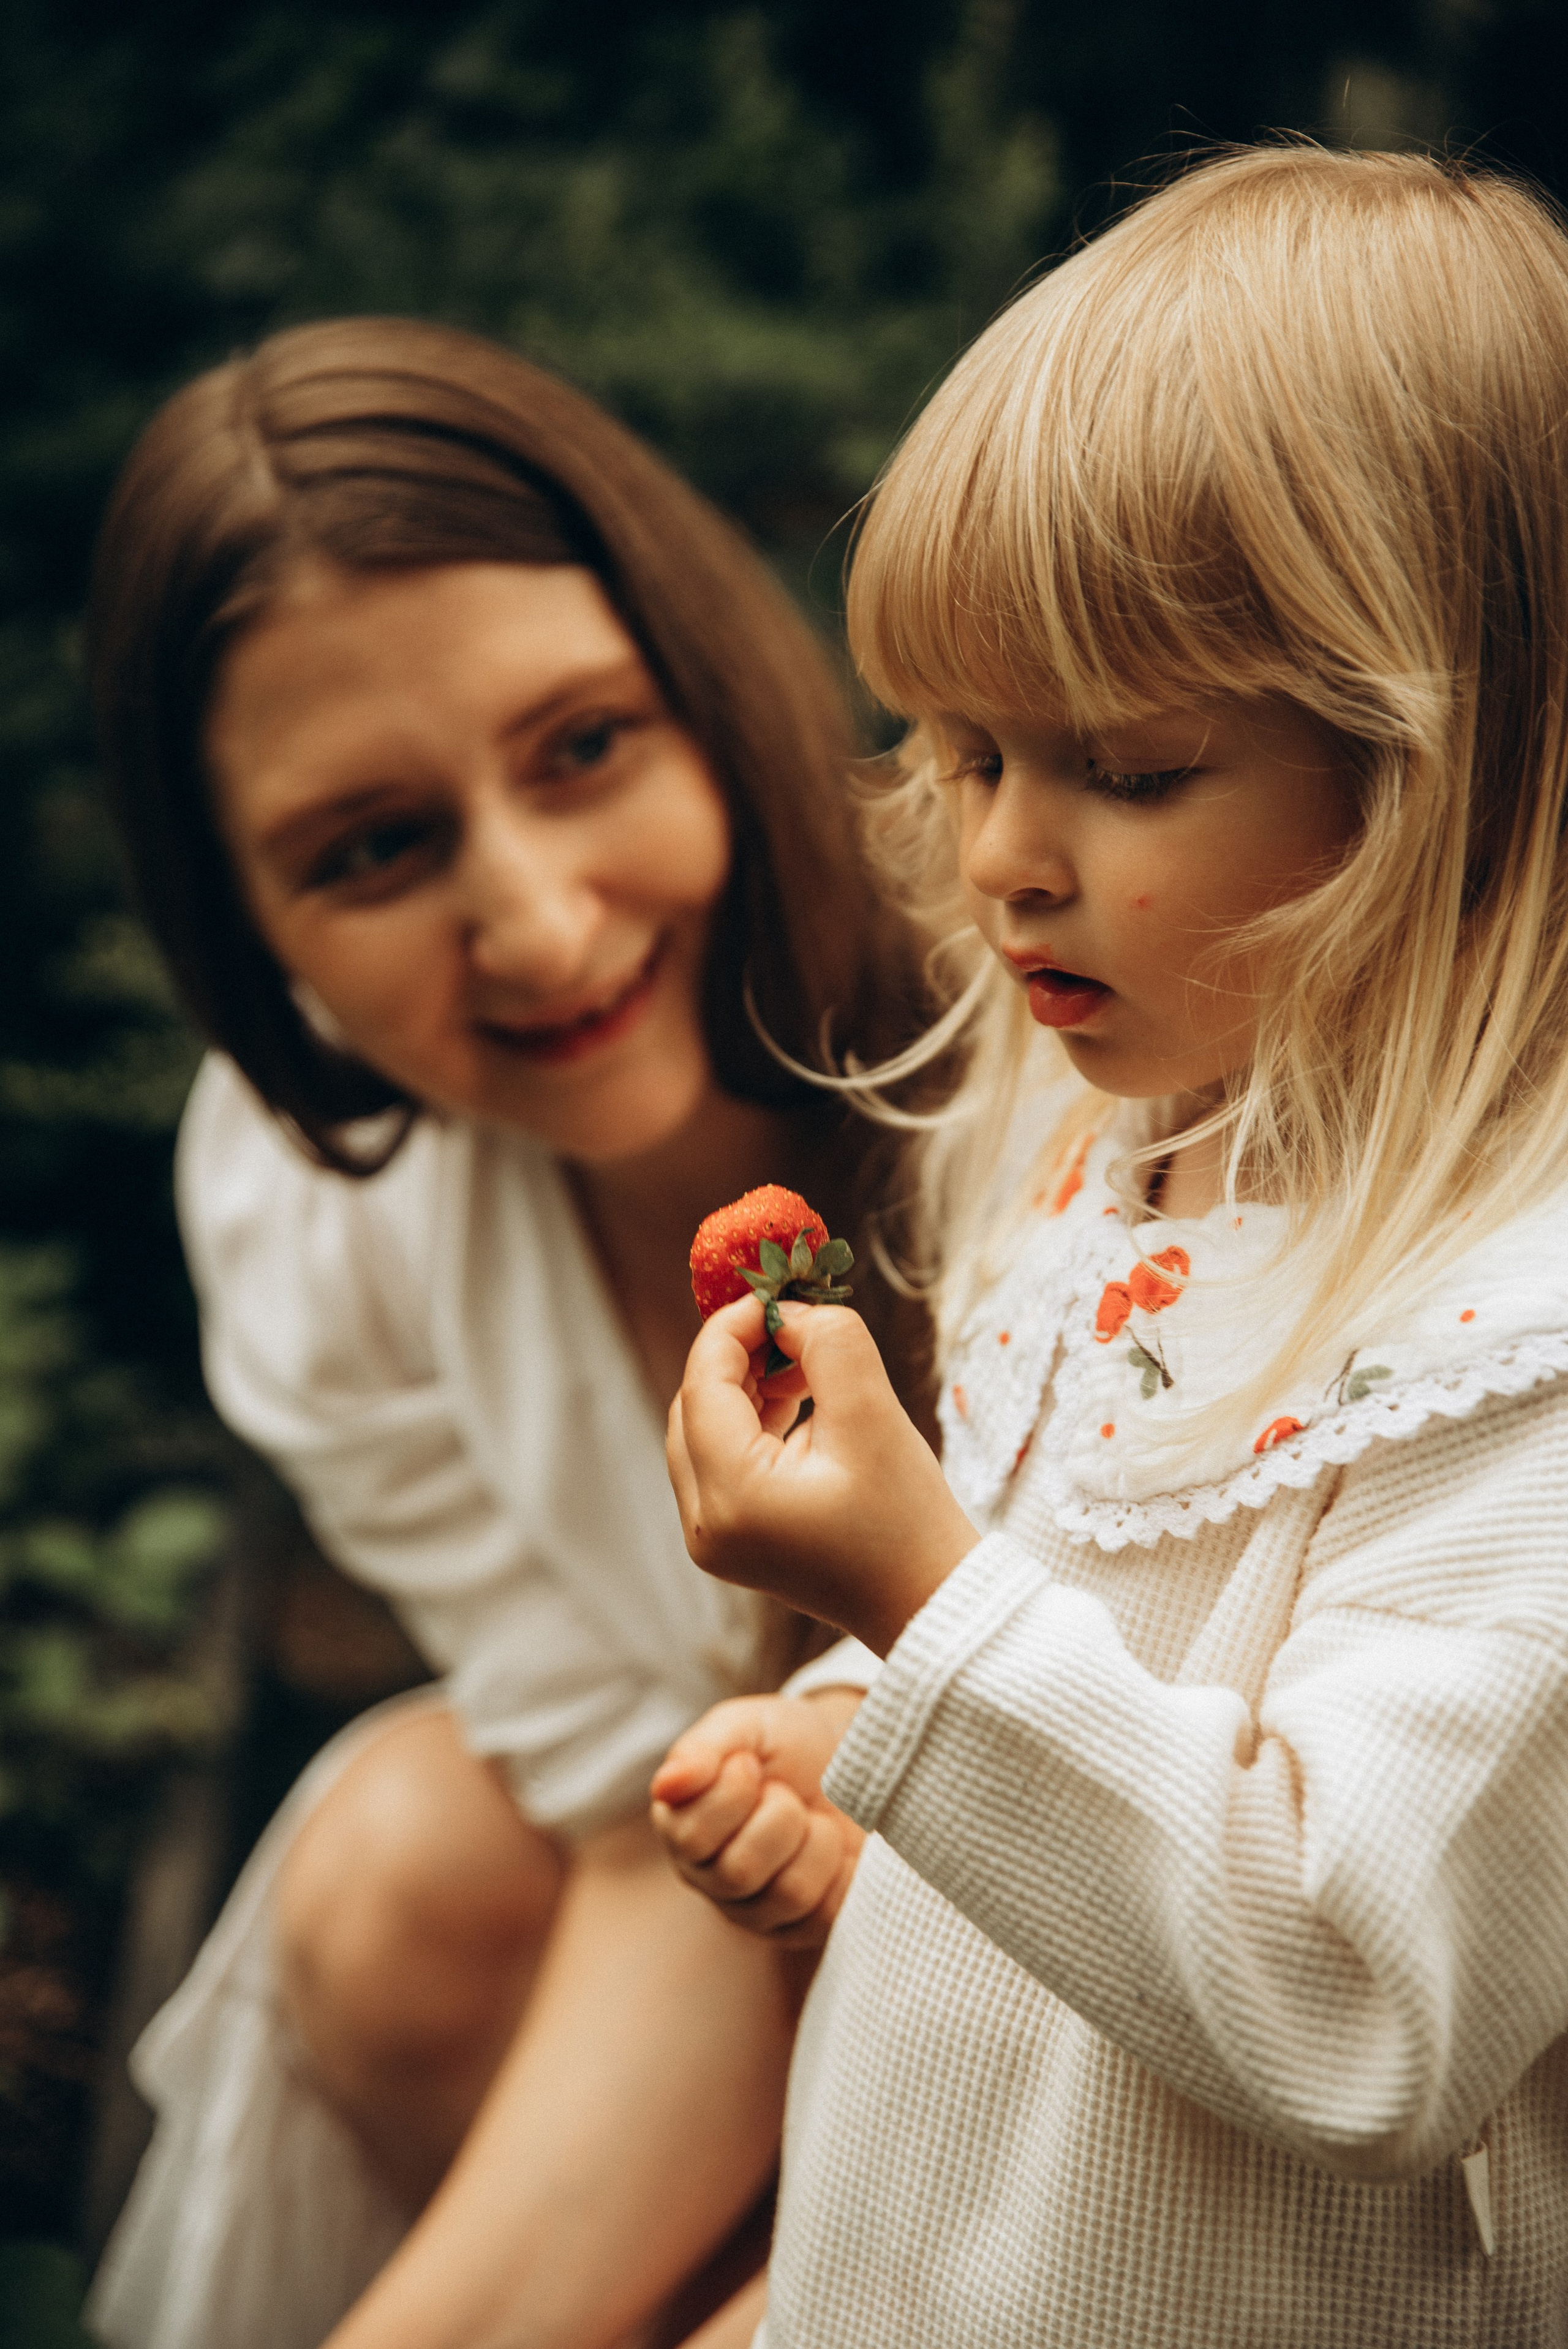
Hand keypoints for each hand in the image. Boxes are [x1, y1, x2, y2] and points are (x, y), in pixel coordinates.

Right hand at [650, 1691, 865, 1947]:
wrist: (847, 1760)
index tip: (750, 1761)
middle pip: (740, 1872)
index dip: (733, 1791)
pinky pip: (826, 1913)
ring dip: (816, 1840)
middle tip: (786, 1792)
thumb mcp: (743, 1726)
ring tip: (812, 1818)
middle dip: (779, 1815)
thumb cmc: (784, 1743)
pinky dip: (842, 1868)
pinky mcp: (803, 1928)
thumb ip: (702, 1750)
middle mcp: (711, 1879)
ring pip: (789, 1894)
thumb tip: (665, 1786)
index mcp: (681, 1828)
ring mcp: (756, 1911)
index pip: (692, 1837)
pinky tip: (832, 1845)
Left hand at [666, 1296, 978, 1654]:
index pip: (703, 1384)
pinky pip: (721, 1461)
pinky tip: (800, 1400)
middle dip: (738, 1355)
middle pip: (693, 1406)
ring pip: (703, 1431)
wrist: (930, 1603)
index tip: (779, 1291)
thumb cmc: (908, 1519)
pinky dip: (752, 1421)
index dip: (734, 1326)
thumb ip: (827, 1342)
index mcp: (731, 1498)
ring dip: (746, 1386)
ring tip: (806, 1363)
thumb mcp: (872, 1413)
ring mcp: (713, 1541)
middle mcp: (705, 1527)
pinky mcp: (732, 1542)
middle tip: (793, 1322)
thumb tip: (788, 1311)